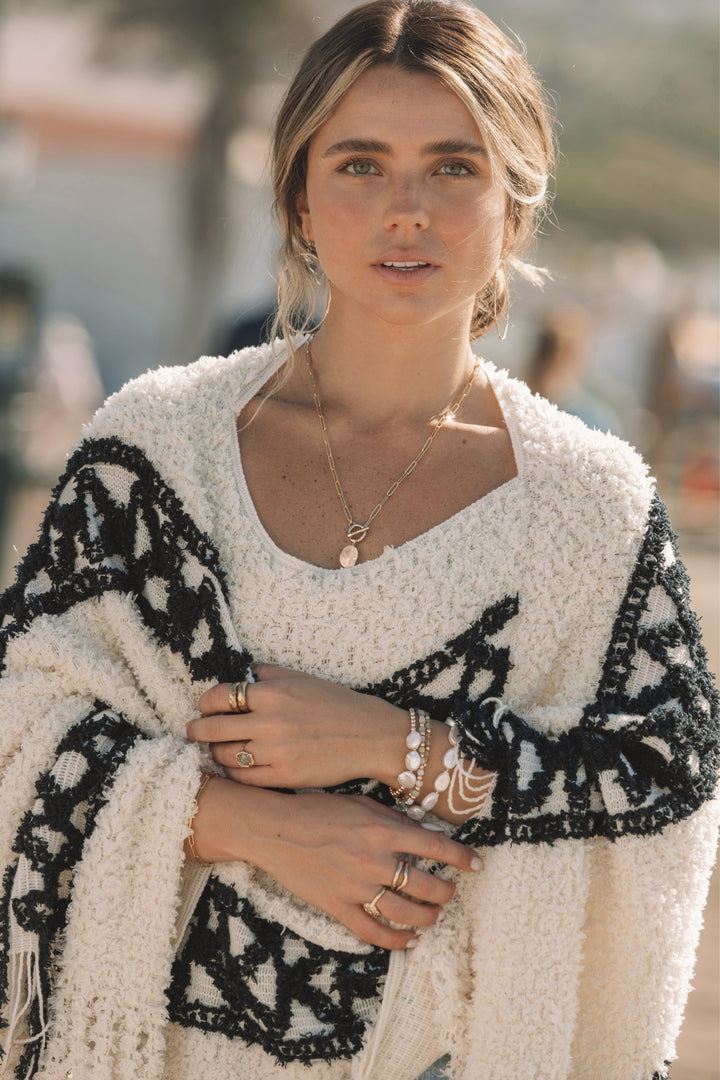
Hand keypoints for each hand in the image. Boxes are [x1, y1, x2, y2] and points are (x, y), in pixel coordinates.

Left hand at [186, 666, 403, 788]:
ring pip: (225, 755)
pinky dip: (233, 771)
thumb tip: (243, 673)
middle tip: (192, 731)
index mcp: (272, 693)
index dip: (205, 702)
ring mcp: (275, 752)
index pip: (219, 697)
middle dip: (197, 730)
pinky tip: (234, 765)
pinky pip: (243, 777)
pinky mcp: (283, 776)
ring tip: (215, 748)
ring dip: (214, 751)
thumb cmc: (336, 704)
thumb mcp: (302, 678)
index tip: (204, 707)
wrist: (368, 736)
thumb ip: (268, 674)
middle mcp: (270, 723)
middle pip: (213, 729)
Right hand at [194, 778, 480, 949]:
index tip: (477, 865)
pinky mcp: (337, 906)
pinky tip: (410, 941)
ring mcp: (355, 886)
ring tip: (434, 915)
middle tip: (450, 892)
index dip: (462, 858)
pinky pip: (373, 931)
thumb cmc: (317, 810)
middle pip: (426, 885)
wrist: (274, 827)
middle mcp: (374, 859)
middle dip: (446, 892)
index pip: (435, 845)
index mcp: (383, 829)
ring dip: (427, 917)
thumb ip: (392, 819)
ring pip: (405, 912)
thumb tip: (422, 831)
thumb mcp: (360, 803)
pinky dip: (396, 941)